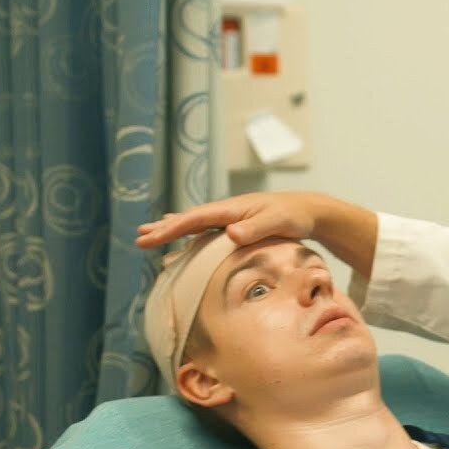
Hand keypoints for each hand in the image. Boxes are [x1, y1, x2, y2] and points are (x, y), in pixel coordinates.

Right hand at [136, 192, 376, 276]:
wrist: (309, 210)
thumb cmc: (294, 216)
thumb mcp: (277, 222)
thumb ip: (255, 228)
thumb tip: (229, 234)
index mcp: (232, 209)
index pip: (195, 218)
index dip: (171, 228)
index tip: (150, 236)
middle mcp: (228, 211)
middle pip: (189, 219)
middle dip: (164, 228)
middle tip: (139, 237)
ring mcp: (231, 218)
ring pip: (195, 224)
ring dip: (173, 229)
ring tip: (149, 234)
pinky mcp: (237, 226)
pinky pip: (207, 230)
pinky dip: (190, 233)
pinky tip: (182, 239)